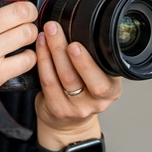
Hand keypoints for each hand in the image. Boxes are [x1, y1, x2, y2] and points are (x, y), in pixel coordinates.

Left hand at [32, 20, 121, 144]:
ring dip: (51, 51)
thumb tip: (81, 26)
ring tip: (47, 33)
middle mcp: (96, 101)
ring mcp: (76, 108)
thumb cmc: (83, 96)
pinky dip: (43, 62)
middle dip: (65, 50)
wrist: (69, 125)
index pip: (103, 77)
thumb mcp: (98, 79)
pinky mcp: (58, 109)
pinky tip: (40, 47)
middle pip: (79, 76)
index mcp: (111, 90)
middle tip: (55, 29)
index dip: (89, 61)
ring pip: (62, 77)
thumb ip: (95, 61)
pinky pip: (48, 82)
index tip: (78, 42)